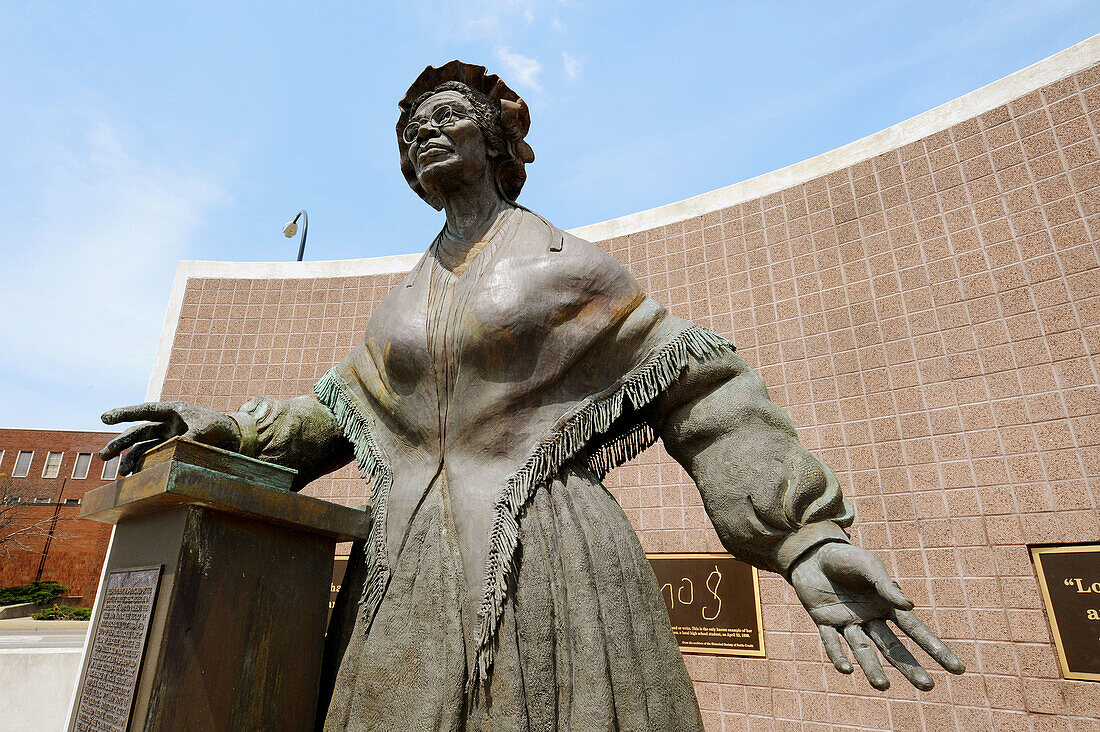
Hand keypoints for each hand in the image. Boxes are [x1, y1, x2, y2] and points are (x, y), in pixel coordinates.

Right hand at [100, 401, 239, 475]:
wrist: (234, 436)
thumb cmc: (220, 426)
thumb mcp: (206, 429)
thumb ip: (190, 437)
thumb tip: (174, 451)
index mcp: (173, 411)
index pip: (145, 411)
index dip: (124, 413)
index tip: (104, 417)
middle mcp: (167, 423)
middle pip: (139, 432)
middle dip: (120, 443)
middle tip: (104, 455)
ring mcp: (168, 436)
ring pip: (143, 447)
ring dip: (130, 458)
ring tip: (121, 472)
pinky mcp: (172, 449)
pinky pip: (153, 456)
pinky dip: (144, 465)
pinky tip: (135, 475)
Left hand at [789, 541, 964, 690]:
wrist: (812, 553)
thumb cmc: (847, 557)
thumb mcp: (868, 565)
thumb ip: (886, 586)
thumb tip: (910, 605)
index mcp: (887, 604)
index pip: (915, 630)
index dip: (935, 649)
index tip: (958, 669)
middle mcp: (870, 618)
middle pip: (892, 647)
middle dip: (909, 667)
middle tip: (927, 686)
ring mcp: (847, 622)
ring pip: (862, 649)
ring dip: (871, 667)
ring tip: (881, 686)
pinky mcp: (824, 622)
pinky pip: (831, 642)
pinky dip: (837, 655)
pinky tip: (845, 670)